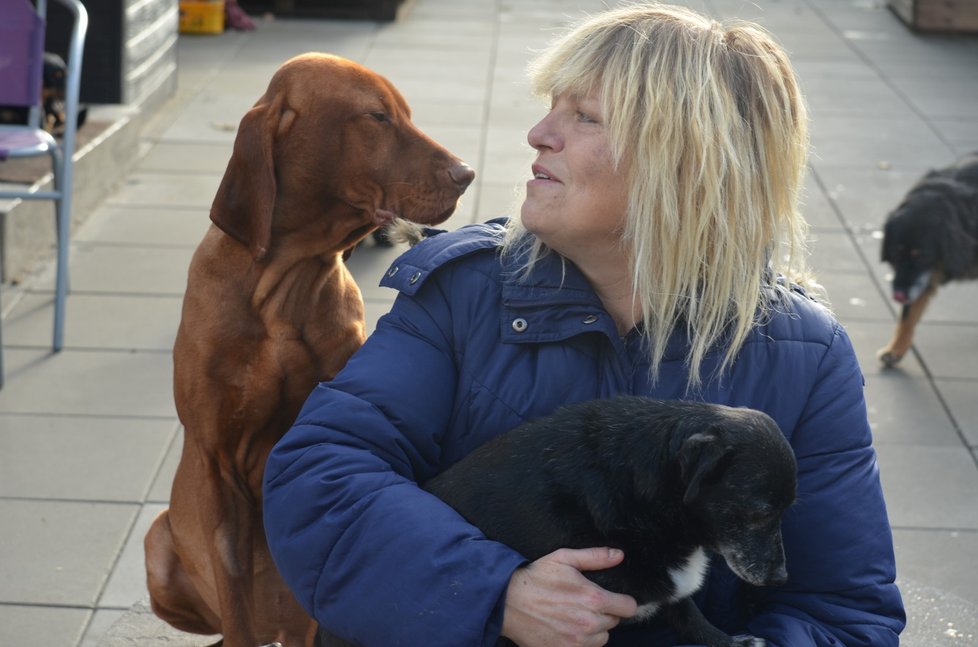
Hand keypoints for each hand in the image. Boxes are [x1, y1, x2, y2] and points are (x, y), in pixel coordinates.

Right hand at [500, 547, 637, 646]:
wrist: (507, 602)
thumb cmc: (536, 577)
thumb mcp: (564, 558)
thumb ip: (595, 557)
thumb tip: (619, 555)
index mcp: (593, 598)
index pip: (628, 608)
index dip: (622, 601)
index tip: (613, 598)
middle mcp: (589, 622)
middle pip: (614, 622)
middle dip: (604, 612)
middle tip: (584, 603)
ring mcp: (578, 641)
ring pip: (601, 638)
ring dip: (594, 629)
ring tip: (575, 616)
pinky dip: (581, 641)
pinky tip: (567, 628)